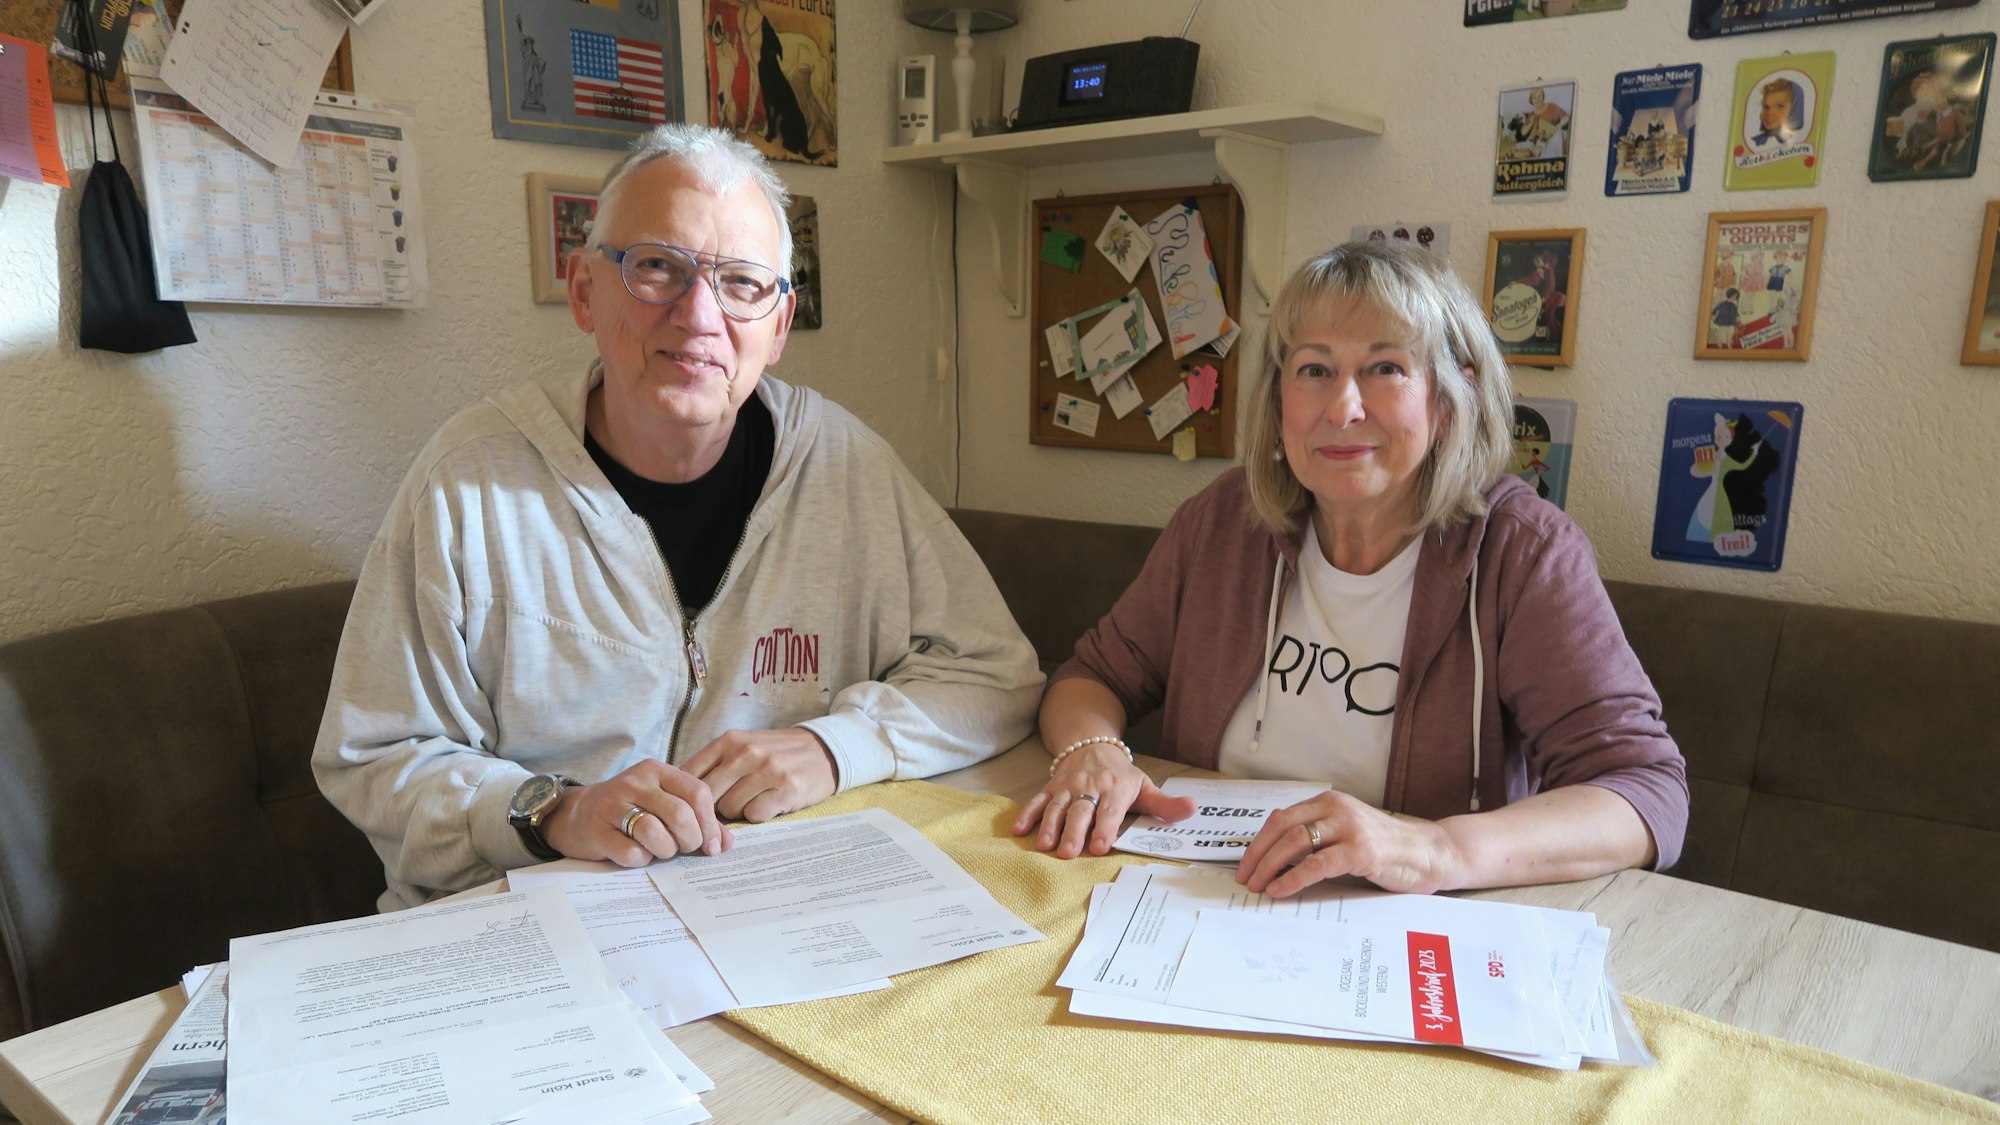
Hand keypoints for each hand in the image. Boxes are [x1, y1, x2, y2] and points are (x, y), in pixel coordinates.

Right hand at [542, 759, 730, 867]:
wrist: (575, 815)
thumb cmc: (628, 810)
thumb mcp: (662, 803)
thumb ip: (696, 819)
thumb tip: (726, 844)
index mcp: (656, 771)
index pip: (698, 792)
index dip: (710, 823)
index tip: (712, 845)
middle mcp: (635, 782)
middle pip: (680, 814)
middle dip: (690, 840)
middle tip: (684, 849)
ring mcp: (613, 805)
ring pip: (656, 833)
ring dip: (666, 851)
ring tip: (660, 851)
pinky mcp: (597, 830)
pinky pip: (632, 852)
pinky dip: (641, 860)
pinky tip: (637, 854)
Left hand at [683, 727, 837, 822]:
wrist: (824, 750)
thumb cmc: (775, 753)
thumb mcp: (742, 746)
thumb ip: (712, 765)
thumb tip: (677, 793)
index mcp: (730, 740)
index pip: (689, 776)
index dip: (687, 797)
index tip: (692, 807)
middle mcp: (747, 752)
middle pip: (707, 797)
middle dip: (711, 809)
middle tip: (723, 812)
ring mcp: (768, 770)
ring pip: (730, 809)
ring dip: (738, 812)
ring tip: (754, 801)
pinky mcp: (787, 790)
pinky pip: (755, 816)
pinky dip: (760, 816)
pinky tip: (770, 804)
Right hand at [1010, 745, 1197, 858]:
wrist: (1093, 745)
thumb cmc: (1121, 775)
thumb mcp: (1145, 786)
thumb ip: (1166, 804)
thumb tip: (1192, 810)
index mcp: (1115, 789)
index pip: (1109, 811)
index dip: (1104, 828)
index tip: (1100, 847)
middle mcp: (1089, 787)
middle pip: (1080, 811)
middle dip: (1073, 832)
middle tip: (1067, 853)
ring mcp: (1067, 787)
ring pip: (1056, 807)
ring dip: (1049, 826)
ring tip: (1044, 846)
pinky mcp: (1051, 787)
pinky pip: (1037, 800)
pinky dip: (1027, 814)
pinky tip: (1018, 830)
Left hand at [1236, 789, 1466, 897]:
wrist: (1430, 854)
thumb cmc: (1386, 847)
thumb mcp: (1345, 831)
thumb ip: (1316, 832)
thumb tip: (1273, 850)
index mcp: (1329, 801)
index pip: (1281, 819)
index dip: (1258, 843)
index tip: (1244, 865)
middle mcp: (1337, 808)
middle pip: (1282, 829)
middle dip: (1257, 856)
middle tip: (1245, 879)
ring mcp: (1350, 828)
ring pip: (1295, 843)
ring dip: (1270, 867)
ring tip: (1258, 886)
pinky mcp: (1362, 851)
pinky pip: (1317, 864)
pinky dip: (1293, 878)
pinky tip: (1281, 890)